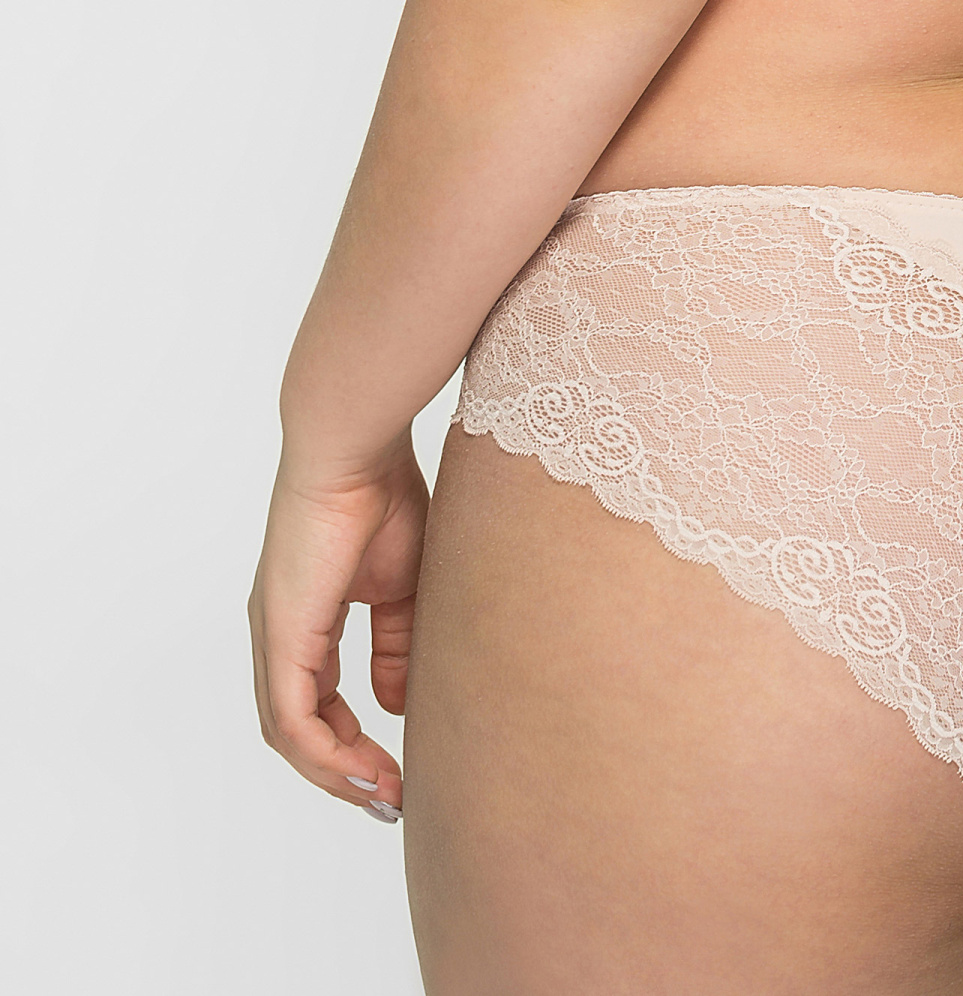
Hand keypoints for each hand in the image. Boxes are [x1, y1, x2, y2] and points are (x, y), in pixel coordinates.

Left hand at [248, 441, 428, 820]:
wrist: (357, 451)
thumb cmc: (384, 494)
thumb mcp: (401, 586)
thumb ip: (396, 645)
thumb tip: (396, 704)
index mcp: (305, 618)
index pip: (318, 701)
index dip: (354, 741)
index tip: (398, 769)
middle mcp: (279, 635)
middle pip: (299, 729)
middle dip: (344, 770)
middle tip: (392, 798)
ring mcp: (274, 637)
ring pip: (290, 734)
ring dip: (336, 772)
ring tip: (384, 794)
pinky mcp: (281, 636)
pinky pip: (292, 719)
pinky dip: (326, 754)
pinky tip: (362, 771)